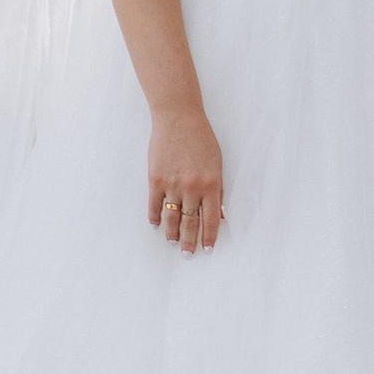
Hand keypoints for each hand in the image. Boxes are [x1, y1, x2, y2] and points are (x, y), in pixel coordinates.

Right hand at [146, 105, 224, 251]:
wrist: (178, 119)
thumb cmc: (201, 139)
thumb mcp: (217, 163)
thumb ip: (217, 189)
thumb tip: (218, 214)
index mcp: (211, 184)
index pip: (211, 219)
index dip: (209, 236)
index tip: (207, 249)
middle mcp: (192, 188)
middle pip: (190, 223)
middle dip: (190, 242)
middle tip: (188, 254)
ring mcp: (172, 185)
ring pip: (172, 218)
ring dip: (172, 234)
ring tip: (172, 243)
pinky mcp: (155, 179)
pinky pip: (155, 205)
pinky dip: (155, 217)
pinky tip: (156, 225)